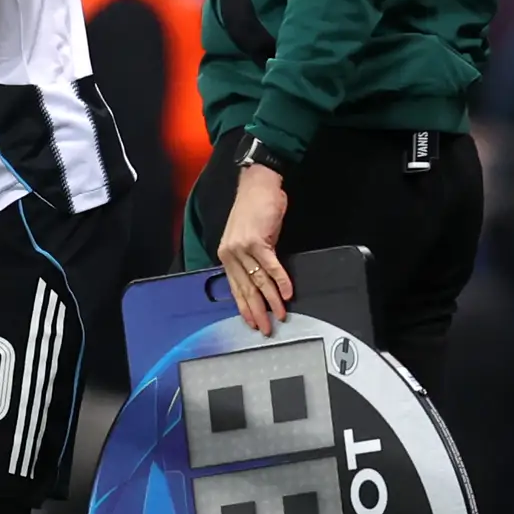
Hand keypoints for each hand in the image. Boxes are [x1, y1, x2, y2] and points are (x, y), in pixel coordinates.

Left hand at [217, 161, 291, 332]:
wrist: (258, 185)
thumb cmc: (255, 210)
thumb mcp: (247, 238)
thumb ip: (250, 260)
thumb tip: (261, 282)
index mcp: (226, 255)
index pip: (235, 287)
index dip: (244, 307)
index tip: (252, 322)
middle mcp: (230, 253)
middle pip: (246, 289)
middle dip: (257, 310)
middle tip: (266, 328)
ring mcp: (242, 247)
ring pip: (258, 281)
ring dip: (272, 300)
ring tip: (281, 313)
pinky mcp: (257, 241)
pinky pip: (270, 266)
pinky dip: (280, 281)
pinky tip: (288, 293)